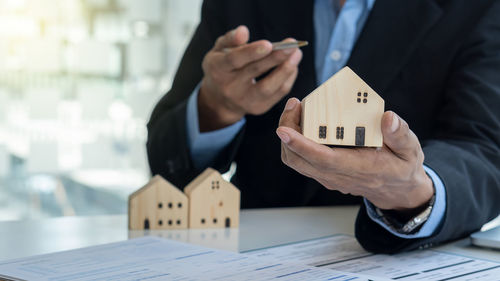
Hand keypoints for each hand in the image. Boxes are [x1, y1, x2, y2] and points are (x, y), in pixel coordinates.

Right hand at [198, 25, 302, 131]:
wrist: (219, 98)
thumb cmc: (222, 66)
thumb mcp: (219, 50)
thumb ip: (231, 39)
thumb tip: (243, 31)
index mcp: (217, 69)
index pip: (234, 60)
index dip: (251, 52)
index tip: (269, 44)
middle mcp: (229, 87)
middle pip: (255, 72)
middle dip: (275, 58)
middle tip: (292, 45)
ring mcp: (244, 100)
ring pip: (268, 87)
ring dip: (285, 70)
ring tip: (297, 54)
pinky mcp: (258, 108)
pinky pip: (277, 94)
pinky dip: (288, 78)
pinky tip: (293, 65)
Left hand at [276, 98, 433, 212]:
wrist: (396, 191)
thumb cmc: (401, 167)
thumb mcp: (410, 150)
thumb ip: (400, 134)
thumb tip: (388, 117)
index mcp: (357, 168)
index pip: (321, 159)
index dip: (300, 144)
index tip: (283, 129)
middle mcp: (336, 175)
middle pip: (298, 159)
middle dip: (288, 131)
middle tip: (294, 104)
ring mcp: (327, 176)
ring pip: (295, 160)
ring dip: (289, 135)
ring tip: (297, 109)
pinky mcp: (324, 173)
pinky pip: (300, 159)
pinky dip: (295, 140)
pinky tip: (304, 120)